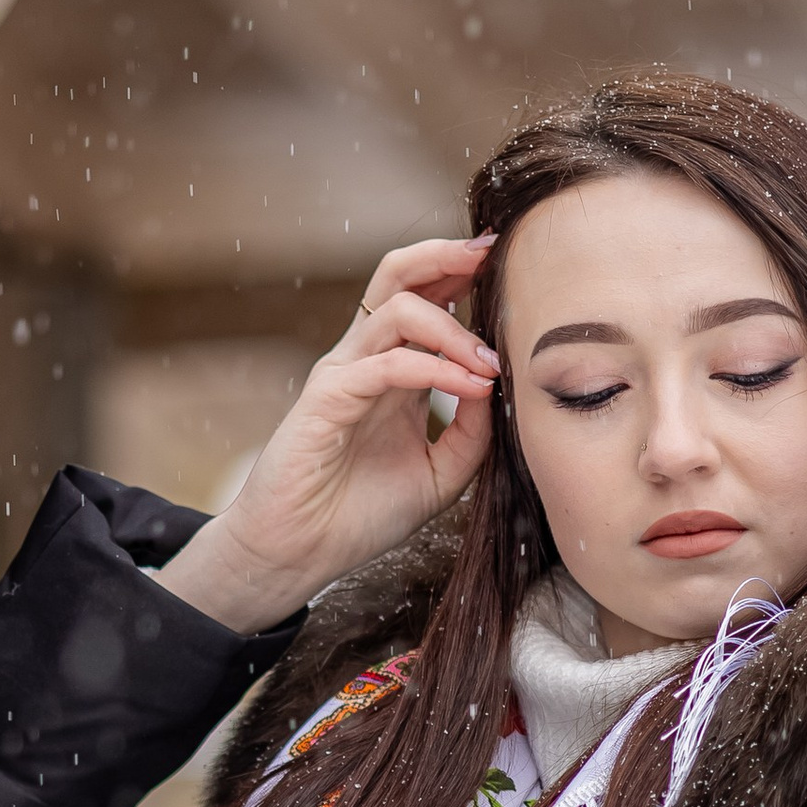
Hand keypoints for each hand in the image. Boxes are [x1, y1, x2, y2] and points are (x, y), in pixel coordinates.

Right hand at [155, 239, 498, 635]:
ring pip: (396, 308)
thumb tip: (500, 386)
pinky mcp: (327, 397)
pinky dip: (435, 369)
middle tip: (490, 252)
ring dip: (454, 328)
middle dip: (445, 256)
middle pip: (398, 276)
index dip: (460, 274)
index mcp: (392, 371)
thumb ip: (473, 432)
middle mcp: (366, 360)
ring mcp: (344, 373)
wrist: (301, 554)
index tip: (505, 264)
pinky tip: (472, 387)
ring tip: (491, 363)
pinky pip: (387, 363)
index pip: (423, 299)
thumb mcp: (441, 474)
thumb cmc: (361, 515)